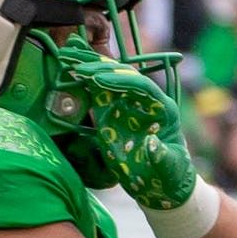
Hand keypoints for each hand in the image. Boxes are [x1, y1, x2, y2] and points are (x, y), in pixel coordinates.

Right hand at [59, 47, 198, 211]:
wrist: (162, 182)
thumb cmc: (171, 174)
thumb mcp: (170, 168)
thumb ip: (161, 156)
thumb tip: (151, 144)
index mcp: (163, 108)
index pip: (142, 86)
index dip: (121, 81)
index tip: (99, 79)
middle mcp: (144, 101)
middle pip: (122, 75)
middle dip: (100, 68)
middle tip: (77, 65)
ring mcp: (126, 105)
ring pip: (107, 79)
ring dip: (87, 66)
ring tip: (66, 55)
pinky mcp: (111, 112)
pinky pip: (96, 92)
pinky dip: (82, 80)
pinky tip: (67, 68)